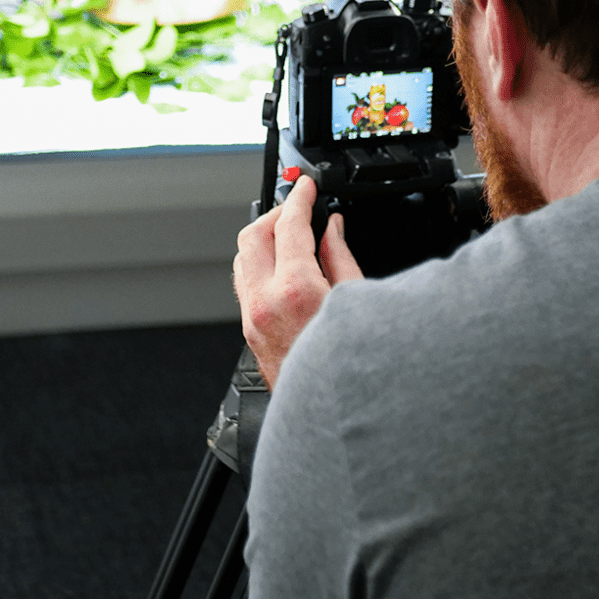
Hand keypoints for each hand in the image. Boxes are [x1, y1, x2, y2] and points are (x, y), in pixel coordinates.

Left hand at [233, 175, 362, 389]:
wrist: (328, 413)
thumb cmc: (349, 363)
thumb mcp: (356, 302)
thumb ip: (340, 257)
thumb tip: (332, 228)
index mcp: (296, 290)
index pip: (288, 225)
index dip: (298, 198)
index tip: (305, 186)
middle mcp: (266, 302)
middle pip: (252, 235)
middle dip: (274, 213)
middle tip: (297, 207)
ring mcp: (253, 317)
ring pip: (242, 258)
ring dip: (262, 238)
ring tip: (289, 234)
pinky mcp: (250, 330)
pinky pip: (245, 283)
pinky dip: (259, 263)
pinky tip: (281, 264)